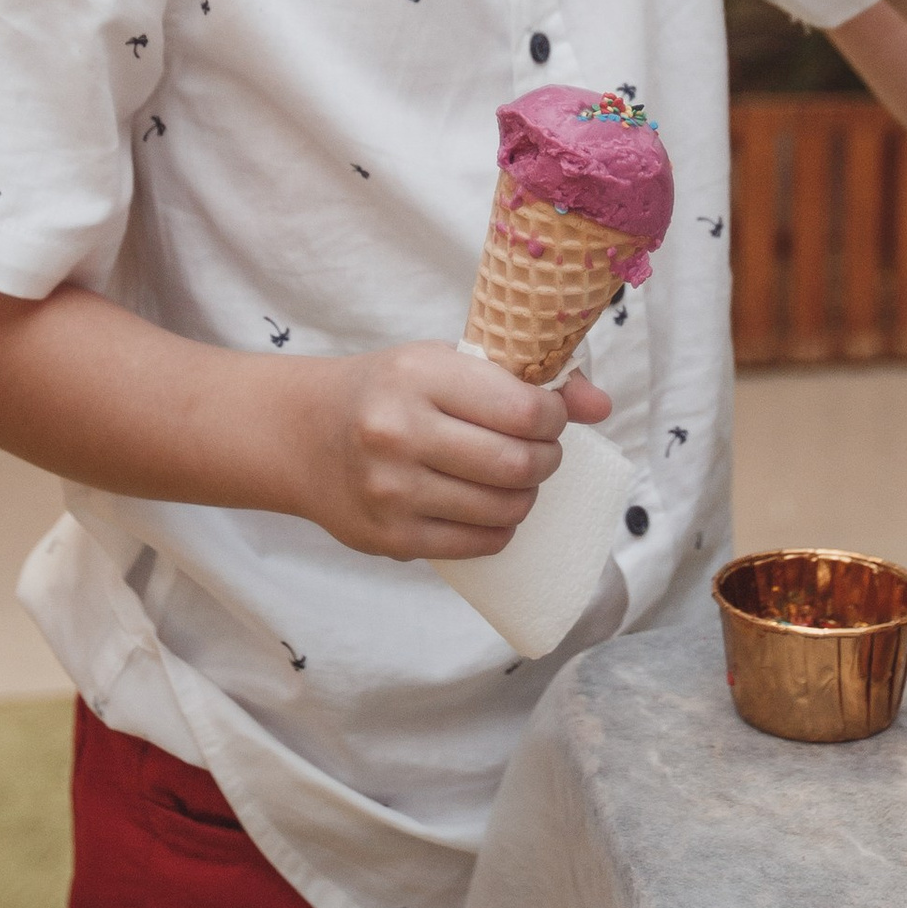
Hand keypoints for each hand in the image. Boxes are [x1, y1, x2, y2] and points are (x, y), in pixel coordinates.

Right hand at [295, 344, 614, 563]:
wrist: (303, 435)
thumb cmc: (388, 392)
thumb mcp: (445, 364)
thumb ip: (526, 381)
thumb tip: (603, 405)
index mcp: (419, 376)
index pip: (525, 411)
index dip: (556, 419)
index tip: (550, 417)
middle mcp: (400, 433)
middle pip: (520, 466)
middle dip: (547, 460)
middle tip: (539, 452)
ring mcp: (392, 491)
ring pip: (505, 509)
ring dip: (527, 496)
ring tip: (513, 478)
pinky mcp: (391, 538)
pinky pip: (479, 543)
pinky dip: (500, 527)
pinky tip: (487, 506)